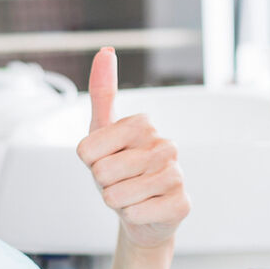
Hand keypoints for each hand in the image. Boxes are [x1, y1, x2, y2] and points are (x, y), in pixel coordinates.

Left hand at [75, 48, 188, 248]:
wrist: (142, 214)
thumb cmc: (120, 171)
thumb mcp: (102, 132)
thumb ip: (102, 93)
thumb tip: (106, 51)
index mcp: (143, 124)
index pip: (87, 150)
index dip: (89, 163)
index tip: (106, 161)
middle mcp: (165, 146)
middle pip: (102, 173)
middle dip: (103, 185)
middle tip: (120, 182)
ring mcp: (177, 175)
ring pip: (117, 195)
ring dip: (117, 202)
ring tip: (131, 196)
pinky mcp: (182, 204)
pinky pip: (135, 214)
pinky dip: (132, 217)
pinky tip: (146, 210)